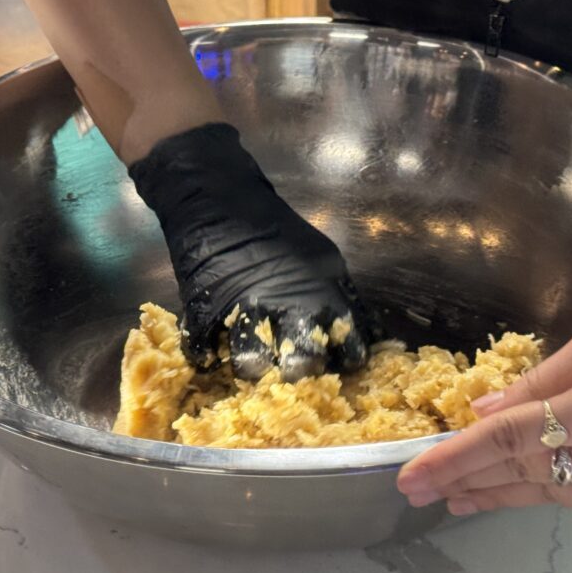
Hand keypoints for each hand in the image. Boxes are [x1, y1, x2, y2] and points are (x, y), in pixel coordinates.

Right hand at [129, 123, 376, 380]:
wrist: (219, 197)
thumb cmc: (276, 231)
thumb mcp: (325, 260)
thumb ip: (342, 300)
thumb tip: (368, 337)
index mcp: (324, 295)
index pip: (349, 352)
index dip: (341, 364)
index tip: (334, 364)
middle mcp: (287, 307)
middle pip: (302, 365)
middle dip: (298, 375)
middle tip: (289, 370)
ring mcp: (243, 312)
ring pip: (252, 365)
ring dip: (251, 370)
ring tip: (251, 364)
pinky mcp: (203, 312)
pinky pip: (204, 352)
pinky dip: (207, 356)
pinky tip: (214, 350)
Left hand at [396, 292, 571, 515]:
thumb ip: (540, 380)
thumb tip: (483, 410)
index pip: (511, 438)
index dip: (455, 455)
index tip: (413, 472)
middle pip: (523, 470)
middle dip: (464, 479)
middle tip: (413, 489)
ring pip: (549, 490)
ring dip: (496, 492)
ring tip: (452, 496)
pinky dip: (540, 490)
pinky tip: (507, 491)